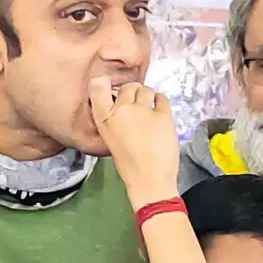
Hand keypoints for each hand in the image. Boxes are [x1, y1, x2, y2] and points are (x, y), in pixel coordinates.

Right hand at [91, 77, 179, 204]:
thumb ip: (114, 118)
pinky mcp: (163, 114)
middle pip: (128, 86)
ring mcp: (143, 110)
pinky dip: (160, 103)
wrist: (150, 180)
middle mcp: (122, 110)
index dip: (105, 83)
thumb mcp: (111, 139)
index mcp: (104, 119)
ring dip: (147, 97)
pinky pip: (162, 98)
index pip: (98, 86)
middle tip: (137, 106)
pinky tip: (160, 113)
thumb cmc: (128, 165)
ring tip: (149, 110)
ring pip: (146, 89)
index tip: (113, 90)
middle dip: (133, 93)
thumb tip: (121, 105)